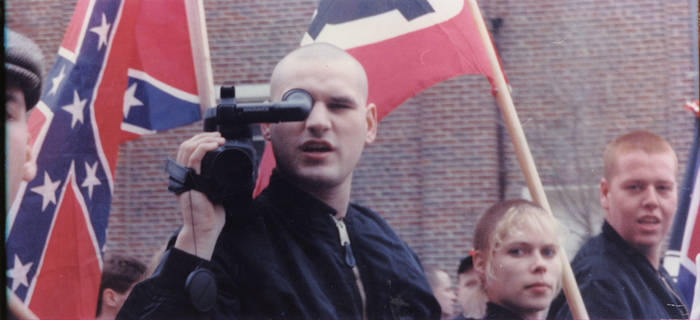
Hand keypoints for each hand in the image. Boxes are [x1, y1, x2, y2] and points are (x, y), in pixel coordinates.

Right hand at [173, 132, 225, 259]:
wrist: (206, 230)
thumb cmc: (211, 215)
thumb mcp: (215, 191)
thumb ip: (217, 180)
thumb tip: (233, 171)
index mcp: (187, 176)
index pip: (187, 150)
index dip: (200, 140)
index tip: (217, 138)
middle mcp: (182, 175)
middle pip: (186, 145)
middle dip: (203, 136)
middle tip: (219, 136)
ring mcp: (184, 178)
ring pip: (187, 148)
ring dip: (204, 139)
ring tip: (219, 140)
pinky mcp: (189, 183)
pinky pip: (193, 159)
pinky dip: (203, 148)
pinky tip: (214, 145)